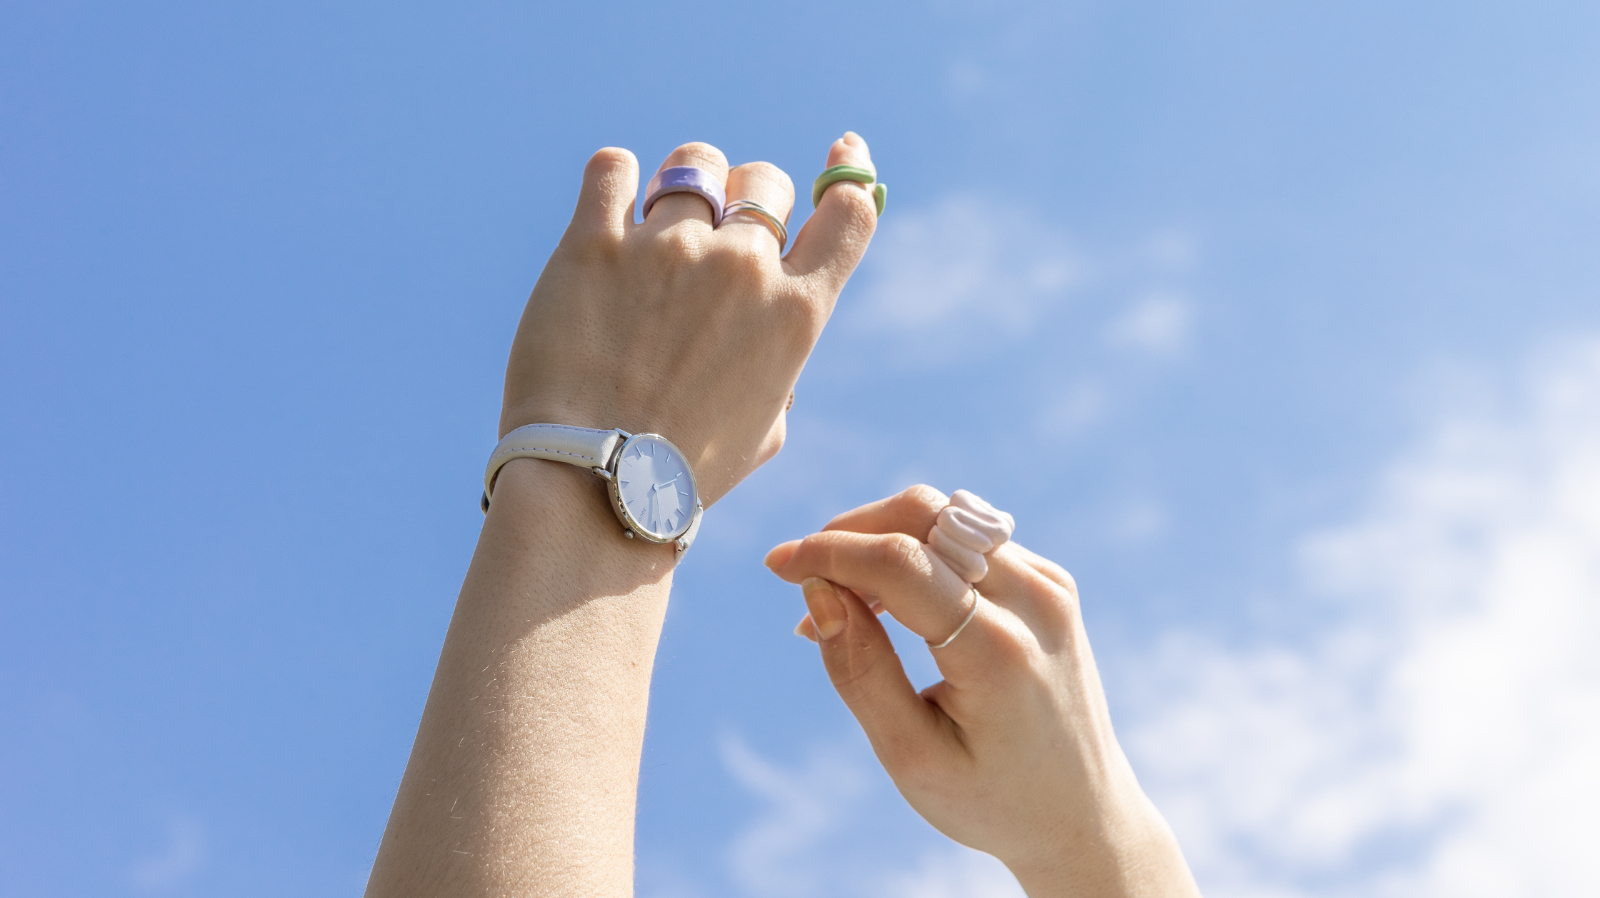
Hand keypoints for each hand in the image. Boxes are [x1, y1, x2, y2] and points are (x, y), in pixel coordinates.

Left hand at [498, 135, 880, 505]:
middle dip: (747, 198)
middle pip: (765, 181)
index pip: (849, 212)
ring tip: (654, 227)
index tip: (844, 151)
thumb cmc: (683, 473)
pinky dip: (615, 178)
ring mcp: (668, 248)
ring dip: (682, 188)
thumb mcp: (764, 429)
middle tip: (715, 234)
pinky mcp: (595, 243)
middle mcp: (742, 268)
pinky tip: (609, 204)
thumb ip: (778, 367)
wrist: (594, 484)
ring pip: (694, 164)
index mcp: (795, 313)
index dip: (851, 172)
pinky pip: (613, 167)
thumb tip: (764, 335)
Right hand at [764, 486, 1200, 897]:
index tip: (776, 566)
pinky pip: (968, 538)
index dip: (828, 552)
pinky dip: (915, 552)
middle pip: (924, 516)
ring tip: (841, 601)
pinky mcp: (1050, 582)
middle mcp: (1034, 602)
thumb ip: (861, 672)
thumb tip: (818, 592)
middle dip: (851, 531)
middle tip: (805, 580)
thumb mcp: (912, 758)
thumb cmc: (991, 797)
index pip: (900, 563)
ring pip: (945, 515)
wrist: (1083, 812)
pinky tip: (887, 603)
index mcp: (999, 654)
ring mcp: (1049, 585)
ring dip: (880, 539)